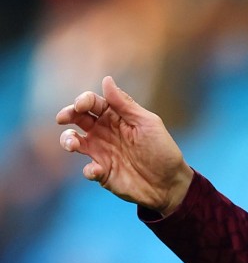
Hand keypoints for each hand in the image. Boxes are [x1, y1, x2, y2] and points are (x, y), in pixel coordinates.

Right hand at [56, 76, 193, 215]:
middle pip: (78, 118)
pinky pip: (87, 169)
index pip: (94, 103)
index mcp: (117, 117)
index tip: (80, 105)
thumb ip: (125, 104)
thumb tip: (106, 79)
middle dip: (67, 114)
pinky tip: (98, 170)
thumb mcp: (147, 123)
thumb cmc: (161, 149)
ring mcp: (101, 152)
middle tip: (63, 118)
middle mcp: (104, 132)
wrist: (169, 183)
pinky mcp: (102, 173)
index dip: (83, 101)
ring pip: (73, 141)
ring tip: (72, 145)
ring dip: (67, 140)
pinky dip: (88, 169)